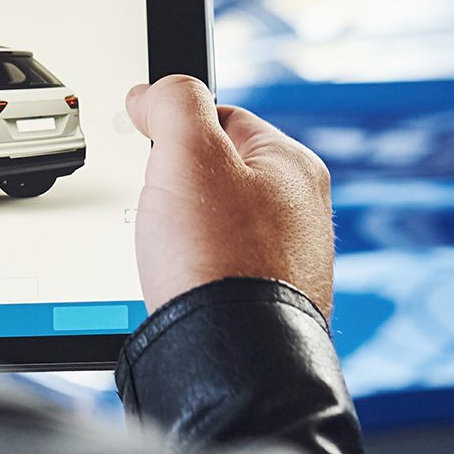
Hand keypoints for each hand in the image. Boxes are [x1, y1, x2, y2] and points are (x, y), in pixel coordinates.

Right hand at [125, 75, 334, 314]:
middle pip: (217, 175)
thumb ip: (173, 103)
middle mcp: (301, 214)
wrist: (231, 359)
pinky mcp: (267, 303)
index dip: (177, 128)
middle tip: (162, 210)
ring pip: (214, 227)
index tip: (151, 150)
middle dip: (178, 190)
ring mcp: (287, 262)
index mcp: (295, 166)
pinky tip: (181, 286)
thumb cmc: (219, 259)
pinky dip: (193, 274)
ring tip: (172, 255)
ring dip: (183, 236)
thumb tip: (152, 93)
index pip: (224, 116)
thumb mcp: (188, 152)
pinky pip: (217, 271)